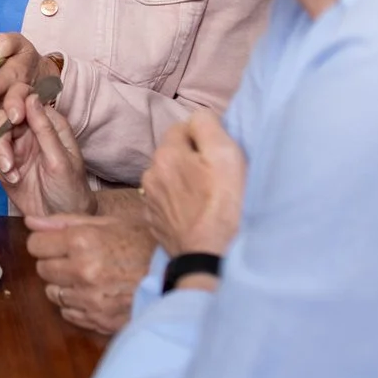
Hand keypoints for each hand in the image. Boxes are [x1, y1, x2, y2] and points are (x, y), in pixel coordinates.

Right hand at [0, 94, 94, 216]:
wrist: (59, 220)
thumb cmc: (70, 190)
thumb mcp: (60, 160)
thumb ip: (45, 130)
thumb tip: (32, 97)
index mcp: (49, 124)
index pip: (25, 100)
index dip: (14, 105)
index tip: (13, 121)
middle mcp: (31, 131)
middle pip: (2, 117)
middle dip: (1, 139)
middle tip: (8, 162)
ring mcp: (16, 147)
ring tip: (11, 175)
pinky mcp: (4, 163)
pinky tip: (10, 180)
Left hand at [25, 211, 154, 335]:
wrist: (178, 276)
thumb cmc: (143, 244)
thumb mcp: (108, 223)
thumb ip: (65, 222)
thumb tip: (30, 221)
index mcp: (82, 242)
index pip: (36, 245)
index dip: (45, 242)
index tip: (57, 243)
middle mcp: (83, 272)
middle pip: (42, 269)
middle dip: (54, 263)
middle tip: (76, 259)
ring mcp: (91, 299)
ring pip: (54, 293)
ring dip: (64, 285)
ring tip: (88, 277)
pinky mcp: (100, 320)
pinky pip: (69, 313)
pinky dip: (76, 304)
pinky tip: (95, 293)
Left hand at [141, 112, 245, 257]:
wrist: (214, 258)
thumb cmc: (227, 206)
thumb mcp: (226, 155)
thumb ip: (207, 126)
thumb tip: (198, 118)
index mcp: (167, 154)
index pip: (183, 127)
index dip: (205, 138)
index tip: (220, 156)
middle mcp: (150, 174)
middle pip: (175, 154)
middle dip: (193, 160)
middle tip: (217, 179)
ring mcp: (150, 201)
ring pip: (170, 179)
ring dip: (185, 182)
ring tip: (208, 199)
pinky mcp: (155, 223)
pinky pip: (168, 202)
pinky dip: (181, 204)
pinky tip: (198, 215)